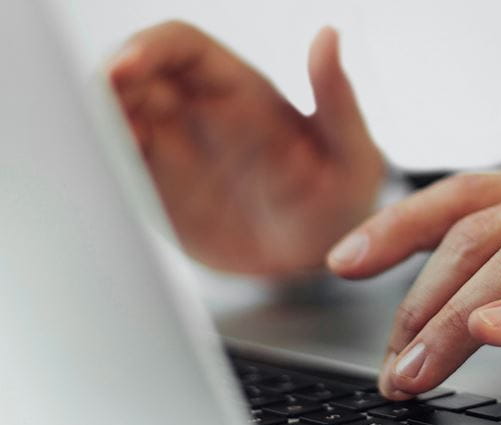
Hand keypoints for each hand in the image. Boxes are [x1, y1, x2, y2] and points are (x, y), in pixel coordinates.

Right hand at [109, 22, 382, 274]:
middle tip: (98, 115)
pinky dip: (100, 165)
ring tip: (102, 151)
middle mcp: (198, 113)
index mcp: (239, 92)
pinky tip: (105, 179)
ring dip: (97, 125)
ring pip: (115, 117)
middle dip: (106, 85)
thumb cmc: (339, 202)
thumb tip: (330, 34)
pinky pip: (115, 167)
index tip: (126, 69)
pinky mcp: (159, 190)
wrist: (316, 263)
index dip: (147, 48)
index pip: (180, 46)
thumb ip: (338, 99)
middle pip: (132, 75)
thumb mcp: (352, 155)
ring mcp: (174, 151)